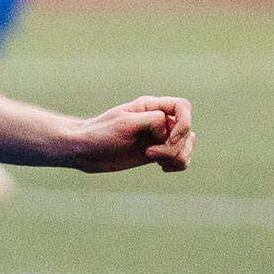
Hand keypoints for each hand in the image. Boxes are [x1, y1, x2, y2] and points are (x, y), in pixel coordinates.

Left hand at [67, 96, 192, 173]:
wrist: (86, 151)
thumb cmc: (100, 134)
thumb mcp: (124, 124)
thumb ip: (151, 120)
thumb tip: (168, 128)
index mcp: (151, 106)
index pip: (183, 106)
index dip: (183, 124)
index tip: (167, 139)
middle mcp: (158, 120)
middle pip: (187, 130)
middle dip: (175, 146)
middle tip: (150, 154)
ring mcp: (159, 137)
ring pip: (188, 145)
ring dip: (178, 157)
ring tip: (157, 161)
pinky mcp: (157, 153)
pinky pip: (181, 157)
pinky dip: (177, 164)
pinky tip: (161, 167)